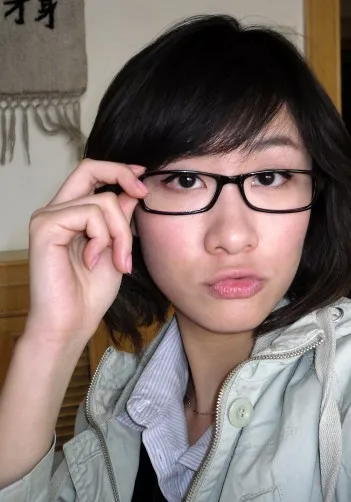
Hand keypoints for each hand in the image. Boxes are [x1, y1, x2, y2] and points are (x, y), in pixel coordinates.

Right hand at [24, 159, 148, 347]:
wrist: (71, 323)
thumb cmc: (90, 293)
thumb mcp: (116, 249)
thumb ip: (120, 220)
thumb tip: (131, 191)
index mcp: (70, 214)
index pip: (91, 174)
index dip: (118, 170)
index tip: (143, 180)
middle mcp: (56, 210)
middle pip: (89, 167)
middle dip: (122, 175)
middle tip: (143, 194)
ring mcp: (48, 217)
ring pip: (102, 200)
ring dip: (121, 233)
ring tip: (117, 262)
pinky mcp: (45, 227)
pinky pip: (90, 215)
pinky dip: (103, 239)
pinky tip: (93, 261)